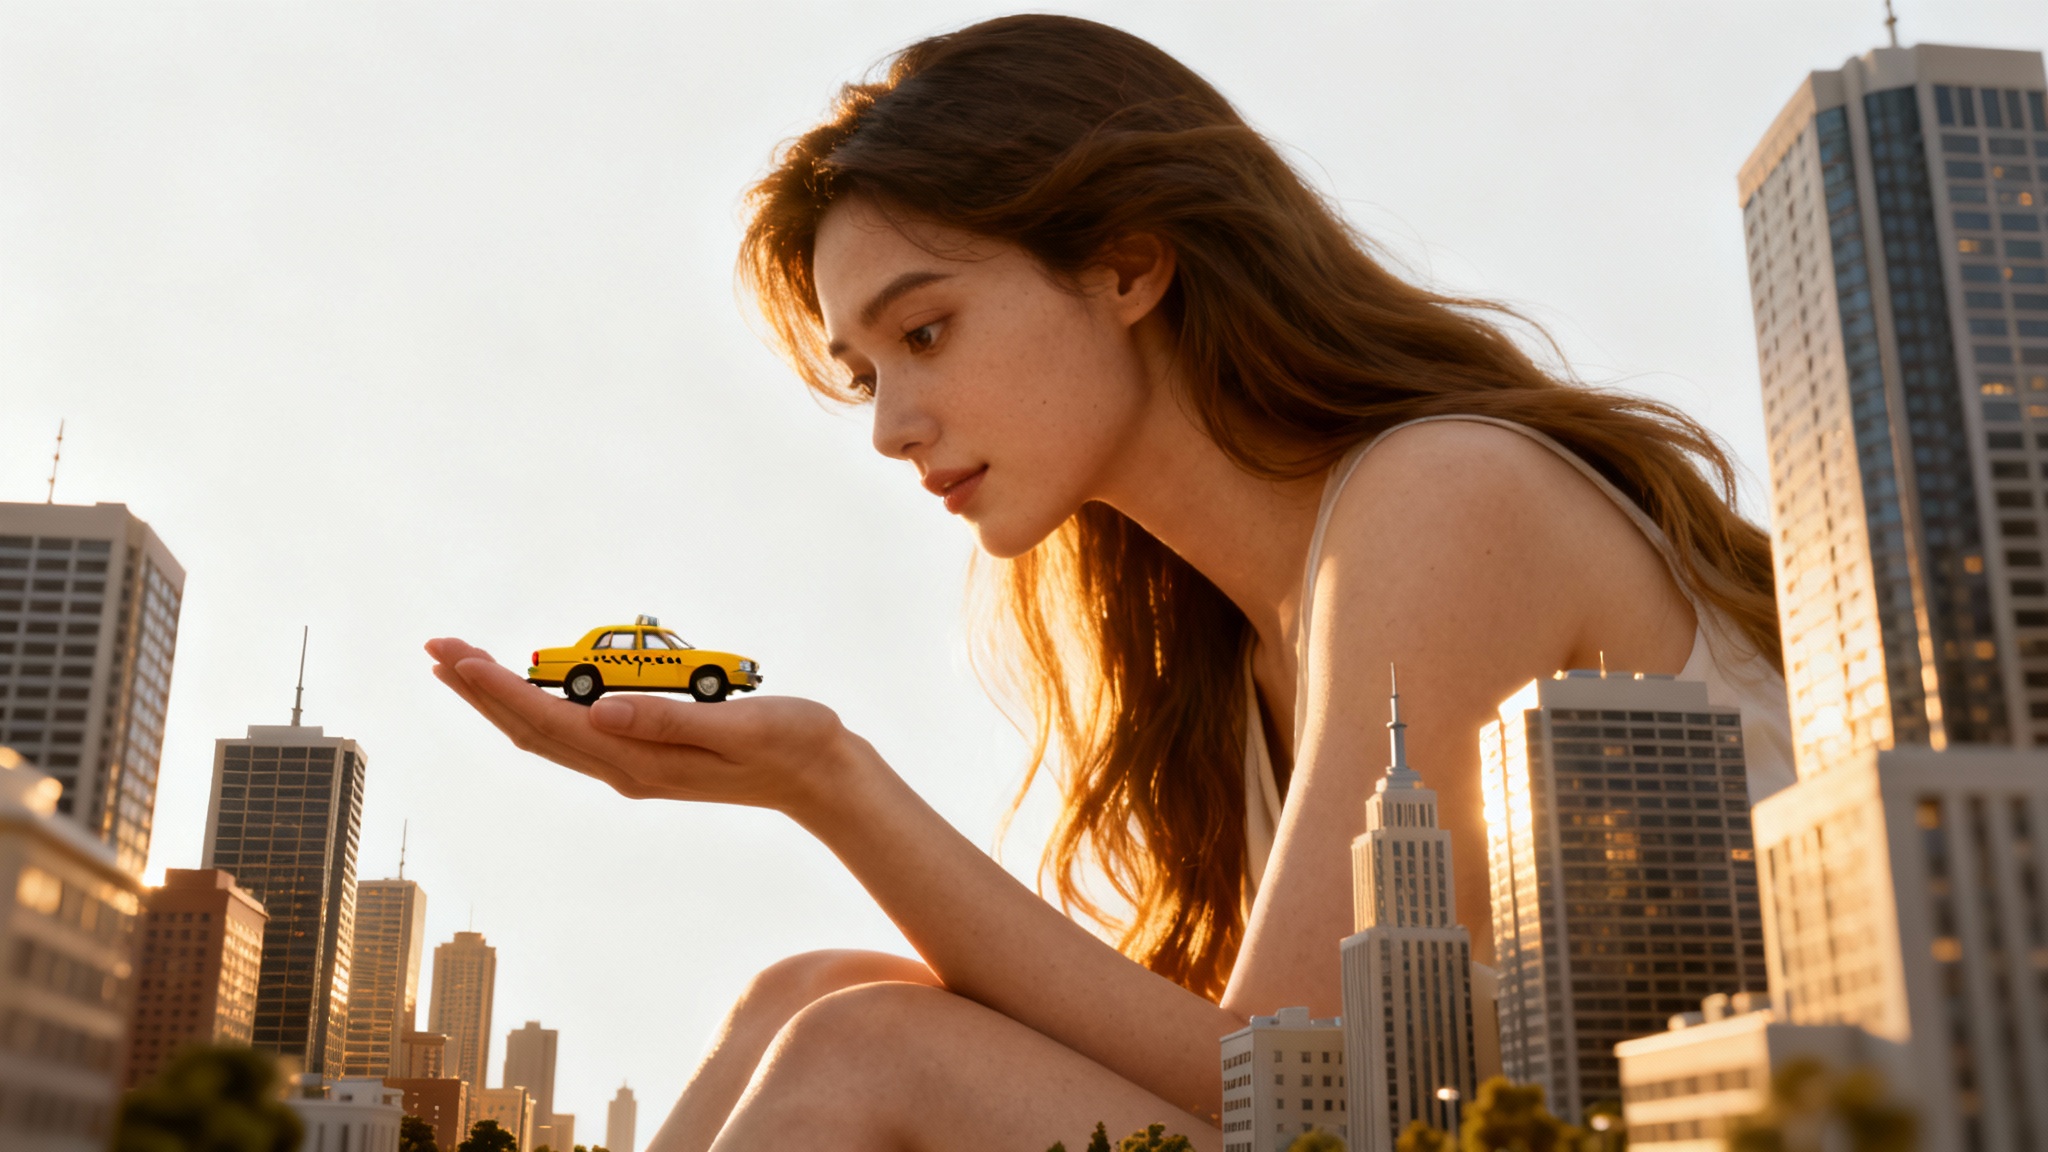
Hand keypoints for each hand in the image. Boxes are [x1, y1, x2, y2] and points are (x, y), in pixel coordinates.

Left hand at [424, 637, 864, 814]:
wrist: (823, 779)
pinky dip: (535, 710)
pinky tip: (524, 696)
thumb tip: (602, 713)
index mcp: (642, 760)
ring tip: (461, 666)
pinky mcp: (647, 758)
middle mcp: (627, 768)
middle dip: (479, 690)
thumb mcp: (737, 726)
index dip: (497, 688)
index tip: (456, 655)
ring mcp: (634, 767)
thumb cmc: (791, 743)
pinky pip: (572, 737)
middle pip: (532, 730)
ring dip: (500, 701)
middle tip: (435, 648)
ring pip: (547, 735)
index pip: (551, 720)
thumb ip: (671, 720)